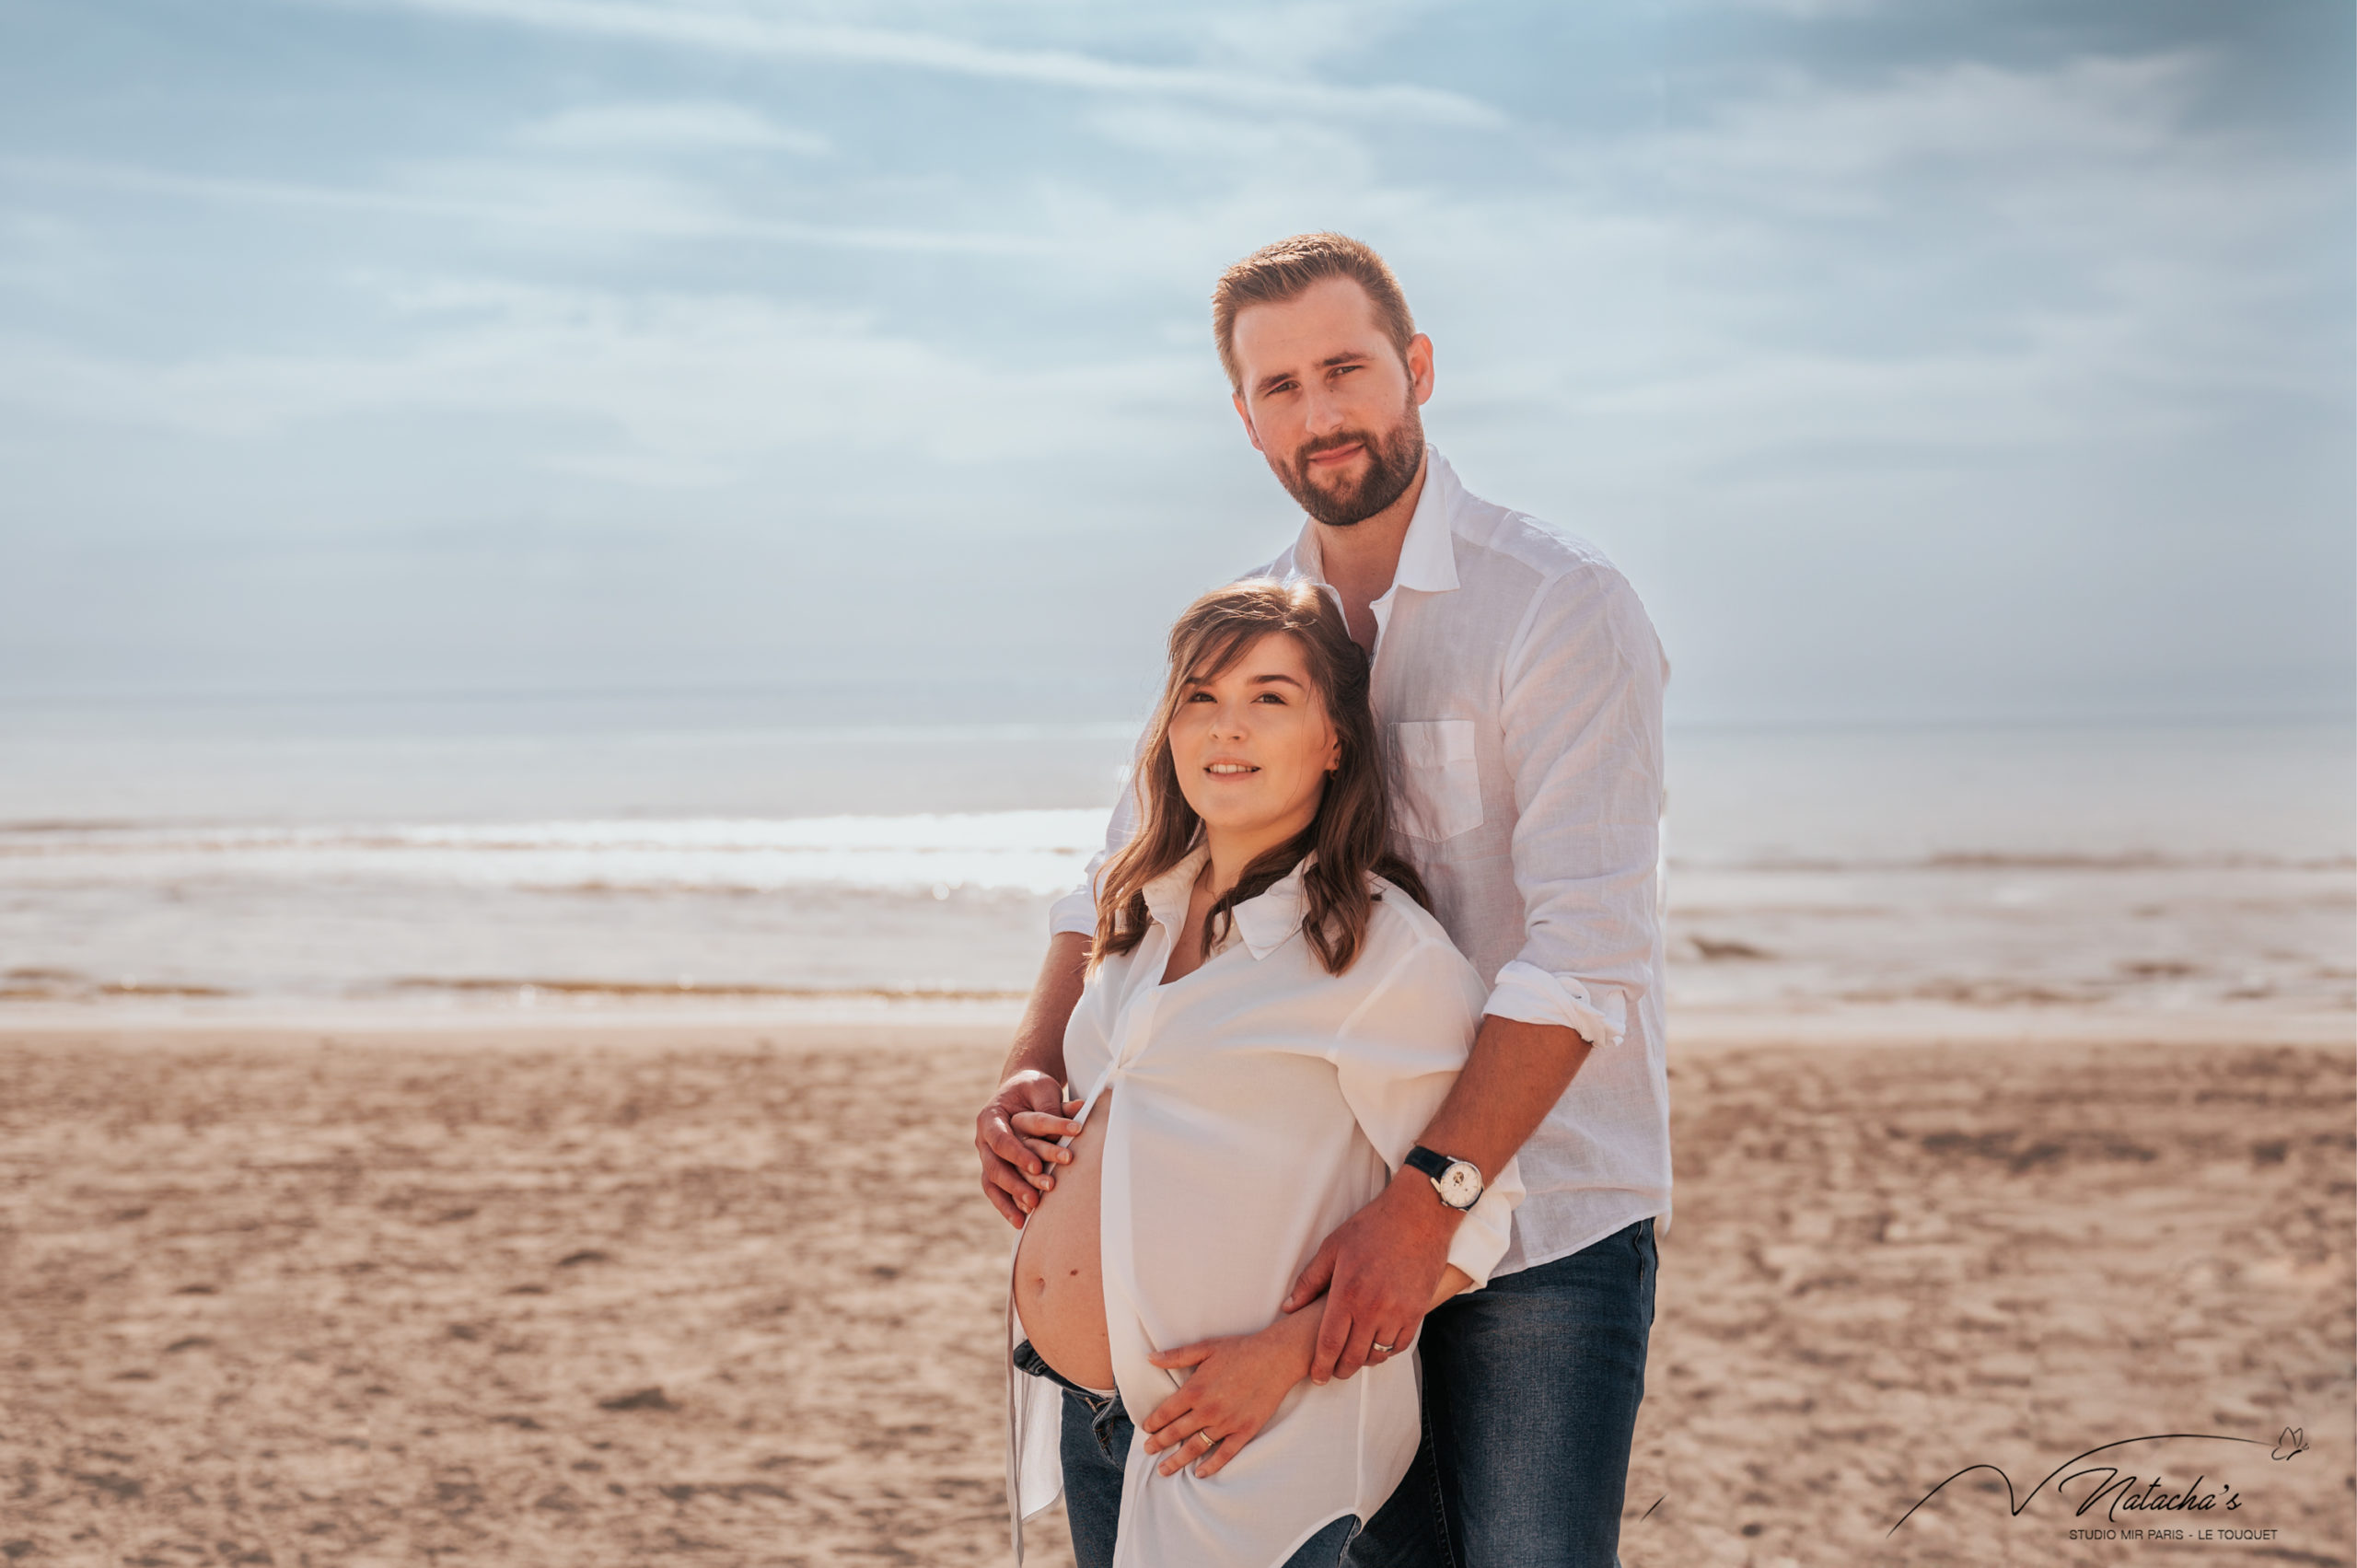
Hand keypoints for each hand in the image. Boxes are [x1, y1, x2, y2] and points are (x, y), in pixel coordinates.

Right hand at [975, 1071, 1083, 1226]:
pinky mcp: (994, 1169)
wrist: (1021, 1090)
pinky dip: (1006, 1206)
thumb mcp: (1041, 1088)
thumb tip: (1071, 1119)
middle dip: (1016, 1183)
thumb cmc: (1033, 1087)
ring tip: (1032, 1211)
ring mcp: (986, 1157)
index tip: (1037, 1166)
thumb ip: (1049, 1106)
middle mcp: (983, 1139)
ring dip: (1012, 1198)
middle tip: (1037, 1197)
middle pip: (995, 1166)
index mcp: (990, 1117)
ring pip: (994, 1182)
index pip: (1000, 1139)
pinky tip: (1021, 1222)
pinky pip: (996, 1191)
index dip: (1017, 1154)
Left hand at [1138, 1309, 1321, 1478]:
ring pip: (1196, 1447)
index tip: (1146, 1429)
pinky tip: (1200, 1473)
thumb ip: (1176, 1356)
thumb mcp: (1206, 1347)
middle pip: (1176, 1432)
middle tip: (1148, 1450)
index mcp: (1195, 1390)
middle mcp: (1207, 1410)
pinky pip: (1225, 1454)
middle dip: (1159, 1443)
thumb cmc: (1240, 1350)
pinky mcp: (1245, 1431)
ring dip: (1177, 1460)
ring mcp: (1226, 1423)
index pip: (1166, 1412)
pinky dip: (1211, 1465)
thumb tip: (1150, 1358)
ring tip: (1164, 1469)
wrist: (1276, 1358)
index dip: (1154, 1423)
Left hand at [1282, 1175, 1455, 1383]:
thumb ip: (1309, 1281)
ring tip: (1354, 1358)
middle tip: (1333, 1372)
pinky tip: (1378, 1346)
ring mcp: (1398, 1312)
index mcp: (1347, 1293)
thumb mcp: (1333, 1247)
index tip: (1316, 1377)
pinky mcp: (1418, 1310)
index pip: (1329, 1344)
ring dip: (1363, 1361)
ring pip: (1377, 1354)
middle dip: (1340, 1370)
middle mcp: (1373, 1308)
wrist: (1418, 1215)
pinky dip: (1387, 1351)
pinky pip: (1400, 1344)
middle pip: (1353, 1356)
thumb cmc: (1372, 1226)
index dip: (1321, 1366)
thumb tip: (1288, 1307)